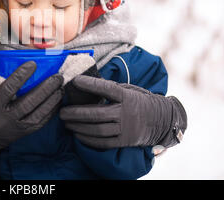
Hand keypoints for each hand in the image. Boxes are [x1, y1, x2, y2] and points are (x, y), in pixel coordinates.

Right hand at [0, 46, 63, 176]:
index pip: (9, 89)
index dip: (21, 76)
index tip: (33, 64)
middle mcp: (5, 118)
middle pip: (29, 102)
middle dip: (45, 89)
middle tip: (57, 76)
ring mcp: (15, 128)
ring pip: (37, 114)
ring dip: (51, 100)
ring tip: (60, 87)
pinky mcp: (21, 134)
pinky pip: (39, 123)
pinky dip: (49, 112)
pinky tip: (55, 102)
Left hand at [59, 75, 186, 148]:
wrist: (161, 120)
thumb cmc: (139, 100)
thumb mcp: (129, 89)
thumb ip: (111, 88)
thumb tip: (87, 83)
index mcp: (126, 96)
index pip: (106, 89)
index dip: (90, 84)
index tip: (74, 81)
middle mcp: (125, 113)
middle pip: (96, 113)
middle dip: (76, 113)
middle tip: (62, 112)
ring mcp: (125, 128)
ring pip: (97, 130)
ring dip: (78, 127)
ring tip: (66, 123)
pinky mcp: (124, 141)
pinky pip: (103, 142)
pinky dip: (88, 139)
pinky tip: (77, 135)